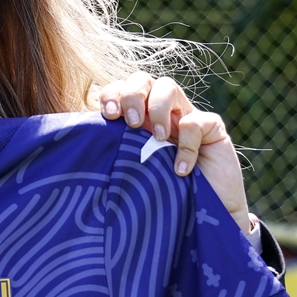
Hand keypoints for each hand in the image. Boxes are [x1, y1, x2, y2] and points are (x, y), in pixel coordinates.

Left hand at [97, 72, 250, 232]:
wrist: (202, 217)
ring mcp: (186, 117)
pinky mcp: (212, 129)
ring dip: (157, 109)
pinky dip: (187, 144)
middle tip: (132, 123)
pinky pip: (196, 121)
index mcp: (137, 119)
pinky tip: (180, 169)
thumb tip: (84, 145)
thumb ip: (115, 152)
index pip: (119, 90)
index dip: (112, 95)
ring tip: (158, 138)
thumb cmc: (162, 194)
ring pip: (168, 87)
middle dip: (132, 95)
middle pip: (142, 79)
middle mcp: (160, 113)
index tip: (108, 116)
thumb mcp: (132, 171)